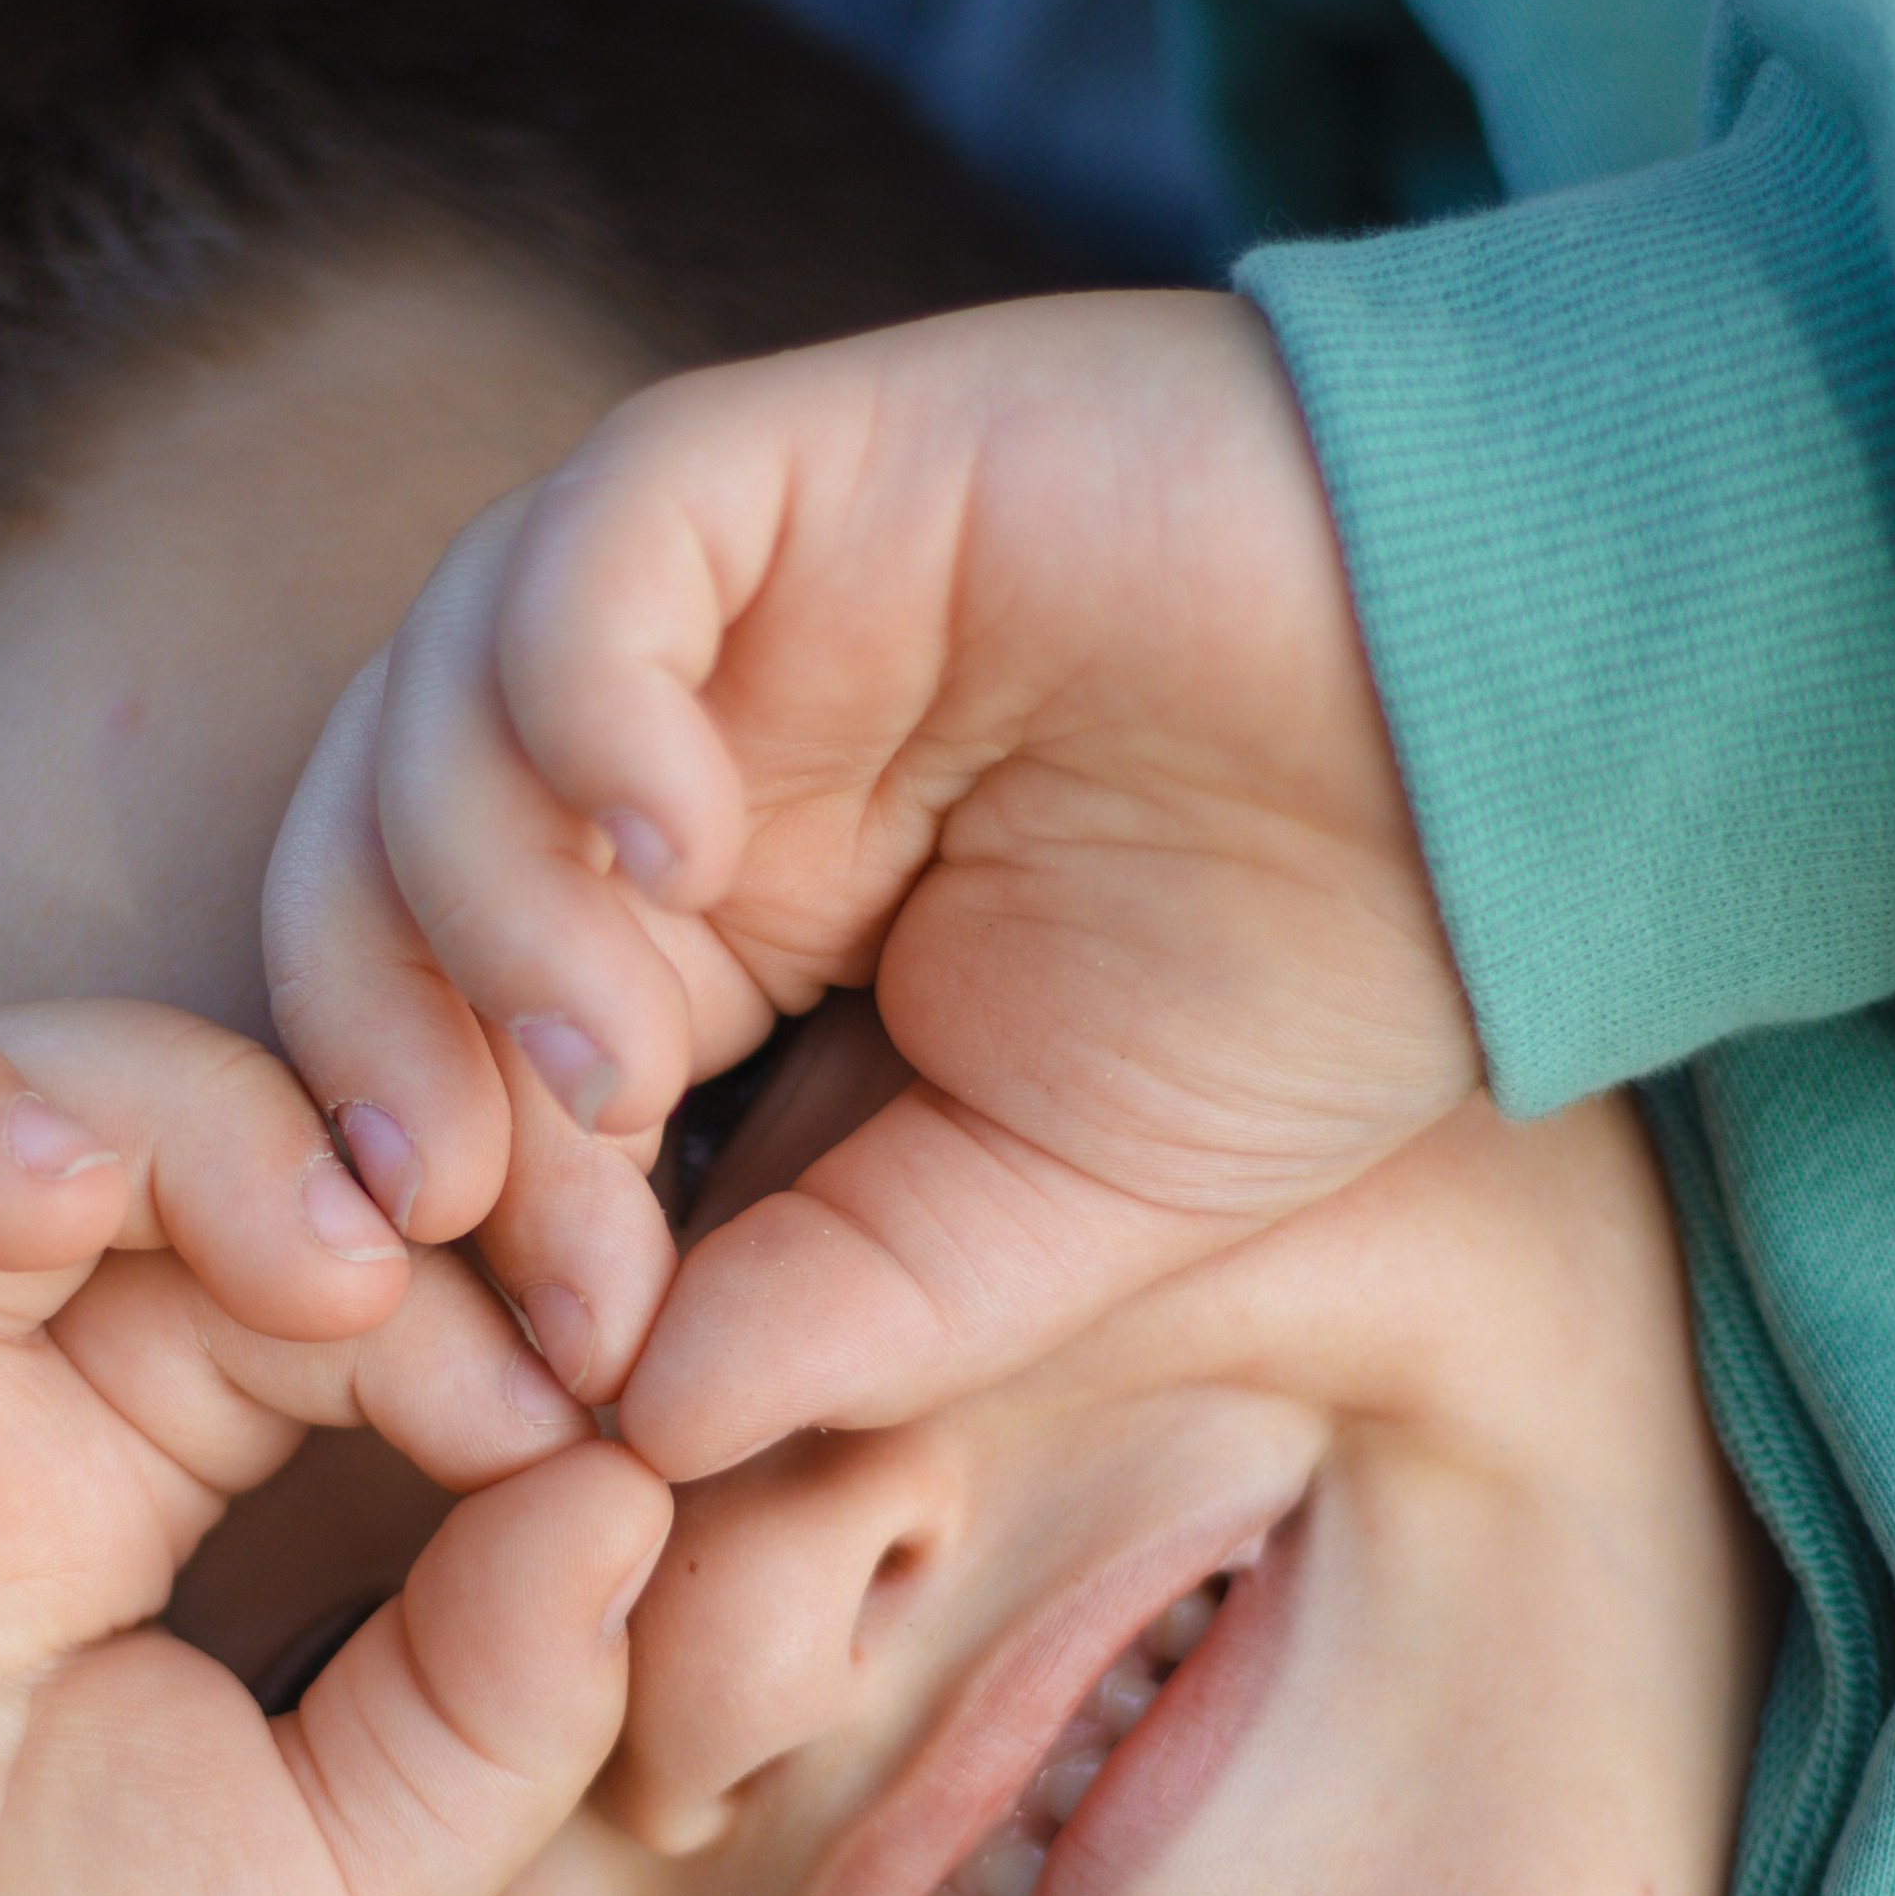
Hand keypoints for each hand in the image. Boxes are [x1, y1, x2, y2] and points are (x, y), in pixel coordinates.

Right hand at [0, 998, 664, 1895]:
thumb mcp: (364, 1862)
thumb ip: (504, 1679)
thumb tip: (639, 1478)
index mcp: (117, 1446)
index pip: (259, 1216)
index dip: (415, 1236)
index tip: (565, 1368)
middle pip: (52, 1104)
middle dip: (218, 1117)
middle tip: (353, 1254)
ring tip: (86, 1185)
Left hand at [266, 290, 1478, 1476]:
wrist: (1522, 754)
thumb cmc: (1307, 964)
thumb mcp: (1045, 1213)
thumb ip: (832, 1311)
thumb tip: (630, 1433)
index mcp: (708, 927)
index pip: (457, 1048)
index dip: (458, 1222)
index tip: (545, 1376)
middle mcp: (672, 751)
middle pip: (372, 875)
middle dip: (387, 1069)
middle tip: (474, 1226)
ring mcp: (720, 604)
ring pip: (432, 709)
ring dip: (468, 912)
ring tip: (606, 1057)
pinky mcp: (800, 462)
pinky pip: (585, 555)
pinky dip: (572, 705)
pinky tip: (681, 849)